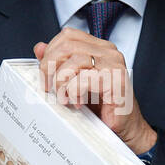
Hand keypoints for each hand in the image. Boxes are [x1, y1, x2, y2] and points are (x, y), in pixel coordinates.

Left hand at [33, 29, 156, 154]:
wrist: (124, 129)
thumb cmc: (101, 107)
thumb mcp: (74, 82)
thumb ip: (58, 63)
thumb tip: (39, 48)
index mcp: (99, 48)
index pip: (68, 35)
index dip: (51, 52)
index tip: (46, 73)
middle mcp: (108, 52)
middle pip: (67, 46)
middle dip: (50, 67)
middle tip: (49, 87)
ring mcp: (114, 65)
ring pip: (73, 61)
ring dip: (61, 82)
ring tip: (64, 98)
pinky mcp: (116, 81)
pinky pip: (83, 79)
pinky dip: (74, 92)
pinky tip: (78, 103)